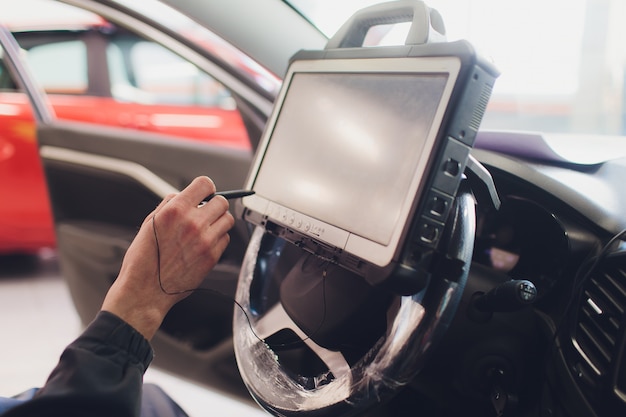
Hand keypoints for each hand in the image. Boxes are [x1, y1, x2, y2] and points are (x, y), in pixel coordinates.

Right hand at [101, 176, 234, 339]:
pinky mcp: (212, 257)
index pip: (205, 184)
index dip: (206, 188)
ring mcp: (205, 241)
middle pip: (222, 202)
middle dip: (214, 205)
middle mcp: (193, 223)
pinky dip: (218, 239)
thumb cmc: (143, 260)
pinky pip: (225, 239)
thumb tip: (184, 196)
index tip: (205, 194)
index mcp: (175, 210)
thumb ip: (170, 205)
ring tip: (206, 229)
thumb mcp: (150, 223)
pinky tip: (204, 245)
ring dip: (218, 222)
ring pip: (227, 220)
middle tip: (206, 213)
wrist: (145, 291)